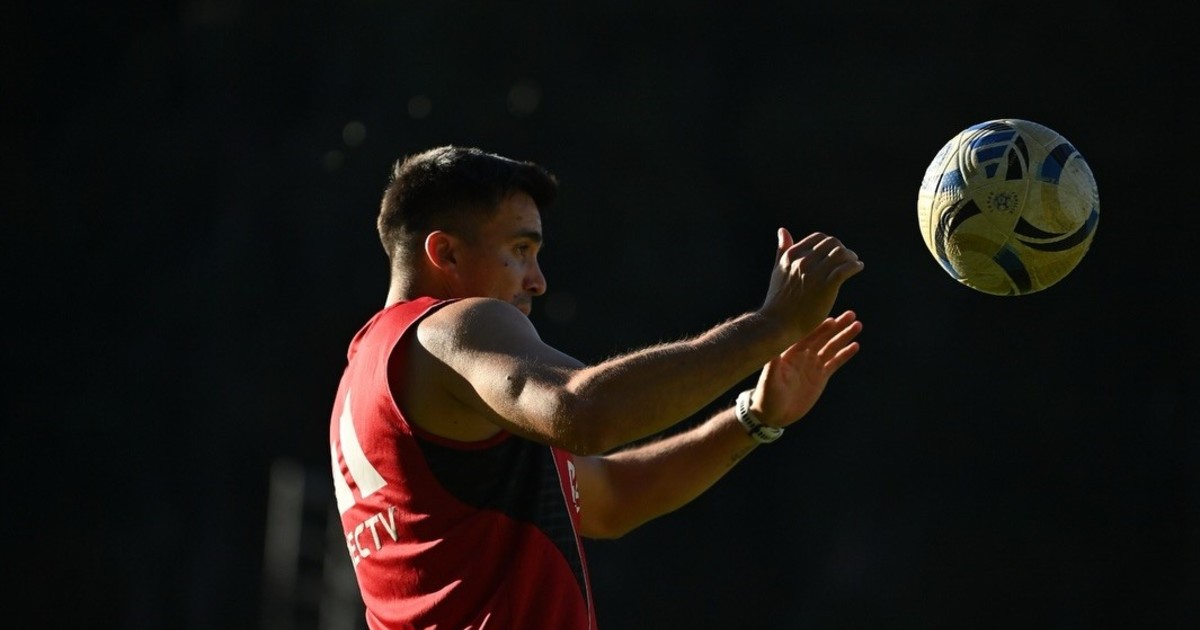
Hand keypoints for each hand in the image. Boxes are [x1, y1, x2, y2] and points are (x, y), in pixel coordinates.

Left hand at [750, 310, 862, 427]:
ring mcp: (812, 365)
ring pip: (831, 347)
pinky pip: (834, 363)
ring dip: (844, 337)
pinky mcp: (820, 376)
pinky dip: (844, 354)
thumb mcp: (769, 380)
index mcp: (790, 353)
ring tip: (858, 325)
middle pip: (822, 337)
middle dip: (837, 327)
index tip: (832, 320)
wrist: (774, 413)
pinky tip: (855, 345)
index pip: (807, 337)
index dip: (819, 329)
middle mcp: (803, 355)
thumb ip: (772, 365)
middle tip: (851, 315)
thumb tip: (773, 348)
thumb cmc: (767, 396)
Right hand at [761, 229, 863, 337]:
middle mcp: (803, 261)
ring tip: (854, 263)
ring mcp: (815, 273)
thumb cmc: (778, 301)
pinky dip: (855, 265)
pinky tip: (858, 268)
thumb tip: (782, 230)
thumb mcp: (778, 271)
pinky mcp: (827, 286)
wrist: (778, 324)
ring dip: (851, 257)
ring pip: (841, 254)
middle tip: (849, 258)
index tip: (836, 252)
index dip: (831, 243)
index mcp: (792, 255)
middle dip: (842, 249)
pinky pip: (846, 268)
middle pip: (832, 243)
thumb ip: (783, 250)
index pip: (819, 238)